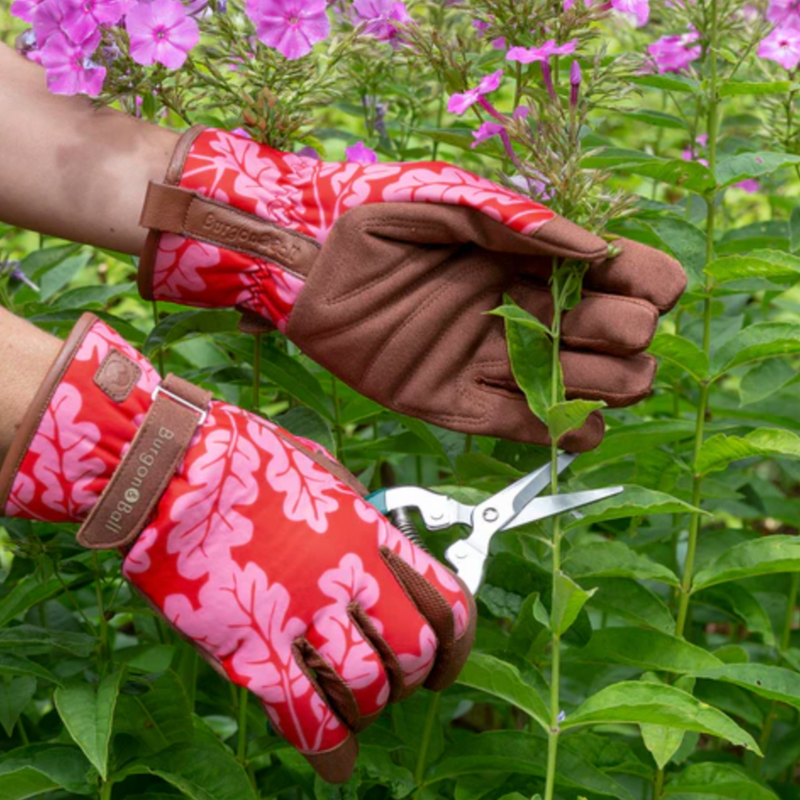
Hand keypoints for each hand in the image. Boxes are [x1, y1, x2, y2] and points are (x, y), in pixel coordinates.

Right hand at [0, 313, 474, 781]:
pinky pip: (309, 718)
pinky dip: (331, 748)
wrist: (173, 468)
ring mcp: (302, 615)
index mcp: (369, 532)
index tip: (443, 663)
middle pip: (414, 653)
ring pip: (368, 689)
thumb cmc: (246, 458)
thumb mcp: (323, 471)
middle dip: (413, 678)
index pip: (446, 602)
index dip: (457, 645)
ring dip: (369, 708)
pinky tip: (335, 757)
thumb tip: (377, 545)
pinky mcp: (253, 649)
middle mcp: (347, 577)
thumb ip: (359, 515)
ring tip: (355, 706)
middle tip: (396, 683)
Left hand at [138, 127, 685, 449]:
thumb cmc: (371, 218)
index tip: (633, 287)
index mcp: (532, 260)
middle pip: (619, 340)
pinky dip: (556, 430)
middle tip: (586, 327)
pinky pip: (515, 425)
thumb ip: (517, 222)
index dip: (647, 285)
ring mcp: (488, 361)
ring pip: (579, 390)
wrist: (302, 269)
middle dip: (623, 339)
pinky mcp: (450, 402)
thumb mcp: (446, 200)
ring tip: (576, 373)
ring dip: (599, 387)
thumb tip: (594, 251)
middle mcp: (522, 312)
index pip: (628, 276)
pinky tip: (576, 426)